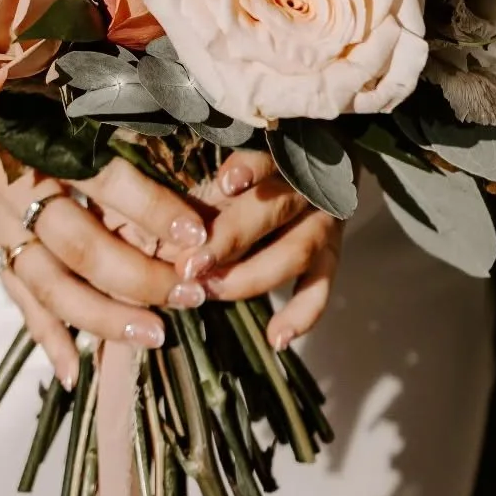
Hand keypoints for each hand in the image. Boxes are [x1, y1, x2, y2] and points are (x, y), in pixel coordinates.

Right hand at [0, 132, 211, 387]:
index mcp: (48, 147)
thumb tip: (182, 160)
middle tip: (189, 294)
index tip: (197, 235)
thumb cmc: (38, 106)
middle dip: (140, 277)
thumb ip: (122, 133)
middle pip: (83, 247)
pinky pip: (22, 303)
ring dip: (105, 318)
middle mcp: (23, 193)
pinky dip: (48, 339)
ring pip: (53, 286)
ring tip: (154, 336)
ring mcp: (3, 231)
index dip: (154, 210)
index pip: (108, 183)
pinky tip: (75, 372)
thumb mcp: (74, 107)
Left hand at [182, 149, 344, 349]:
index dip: (245, 171)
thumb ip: (208, 196)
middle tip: (190, 264)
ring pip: (297, 249)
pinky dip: (302, 315)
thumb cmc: (257, 175)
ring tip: (214, 293)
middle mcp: (305, 189)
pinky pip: (321, 288)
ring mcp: (322, 224)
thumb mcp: (234, 173)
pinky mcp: (331, 256)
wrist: (325, 164)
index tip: (221, 186)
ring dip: (252, 275)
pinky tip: (277, 338)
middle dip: (231, 237)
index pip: (265, 159)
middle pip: (274, 209)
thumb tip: (164, 233)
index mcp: (281, 157)